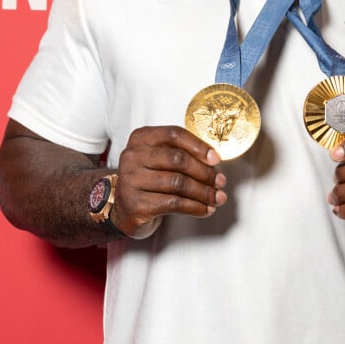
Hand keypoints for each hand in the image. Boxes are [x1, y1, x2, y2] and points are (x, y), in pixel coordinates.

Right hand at [111, 126, 226, 238]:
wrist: (124, 209)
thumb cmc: (149, 180)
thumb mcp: (159, 159)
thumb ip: (181, 153)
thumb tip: (213, 162)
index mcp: (141, 138)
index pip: (174, 134)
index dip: (198, 146)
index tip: (216, 159)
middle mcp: (132, 156)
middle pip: (178, 159)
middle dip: (204, 172)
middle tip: (221, 181)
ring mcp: (131, 180)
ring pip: (178, 183)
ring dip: (203, 192)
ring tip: (217, 197)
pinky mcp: (136, 204)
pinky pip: (173, 204)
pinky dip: (194, 207)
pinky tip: (205, 209)